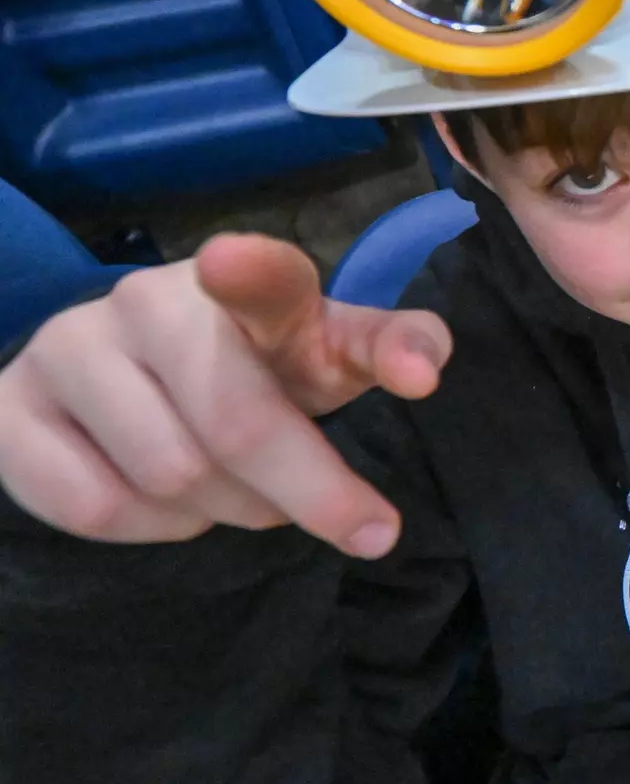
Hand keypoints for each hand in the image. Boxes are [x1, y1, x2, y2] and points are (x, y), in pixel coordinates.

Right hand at [0, 234, 451, 557]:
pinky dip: (153, 530)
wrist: (139, 381)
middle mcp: (151, 301)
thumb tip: (425, 370)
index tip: (230, 263)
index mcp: (248, 283)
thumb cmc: (261, 367)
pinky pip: (94, 505)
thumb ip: (389, 349)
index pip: (260, 276)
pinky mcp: (11, 406)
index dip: (249, 271)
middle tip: (354, 523)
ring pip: (170, 478)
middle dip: (310, 493)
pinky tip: (169, 503)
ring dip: (226, 511)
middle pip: (235, 427)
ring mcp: (70, 347)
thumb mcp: (331, 354)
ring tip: (238, 490)